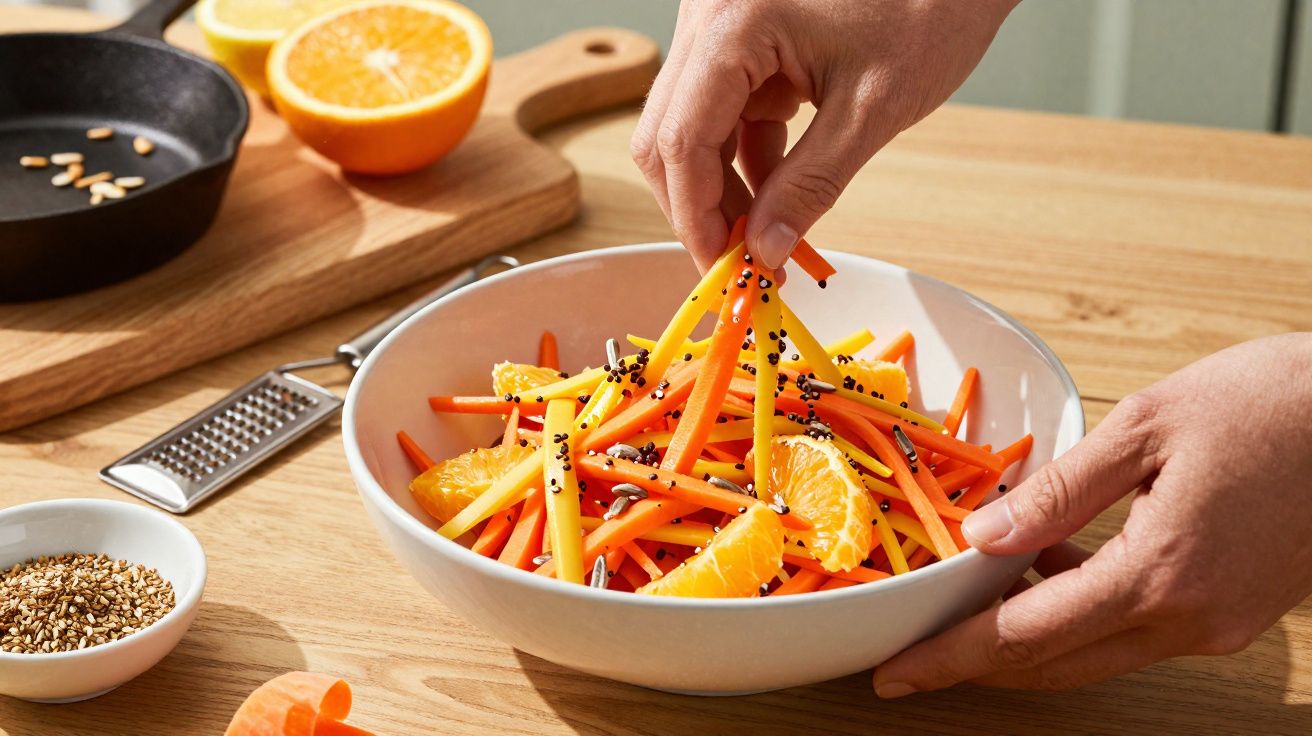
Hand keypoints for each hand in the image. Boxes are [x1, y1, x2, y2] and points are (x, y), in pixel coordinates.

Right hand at [631, 0, 1017, 270]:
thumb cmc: (930, 9)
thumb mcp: (872, 108)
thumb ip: (811, 184)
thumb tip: (766, 249)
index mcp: (735, 23)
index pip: (681, 138)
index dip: (694, 214)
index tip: (721, 267)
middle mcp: (709, 17)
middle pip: (667, 134)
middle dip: (698, 205)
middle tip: (737, 260)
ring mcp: (719, 25)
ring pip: (688, 127)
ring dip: (719, 187)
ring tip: (763, 235)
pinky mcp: (739, 39)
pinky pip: (721, 111)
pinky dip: (742, 158)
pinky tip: (775, 195)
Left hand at [874, 333, 1311, 695]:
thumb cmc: (1270, 403)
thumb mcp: (1145, 428)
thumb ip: (1057, 492)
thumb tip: (980, 538)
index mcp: (1160, 573)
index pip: (1025, 635)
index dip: (951, 658)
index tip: (895, 673)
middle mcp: (1189, 618)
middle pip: (1054, 662)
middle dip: (975, 663)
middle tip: (912, 654)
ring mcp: (1216, 623)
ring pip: (1093, 652)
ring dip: (1026, 637)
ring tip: (965, 603)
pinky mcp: (1231, 611)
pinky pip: (1133, 627)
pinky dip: (1079, 611)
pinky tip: (1046, 566)